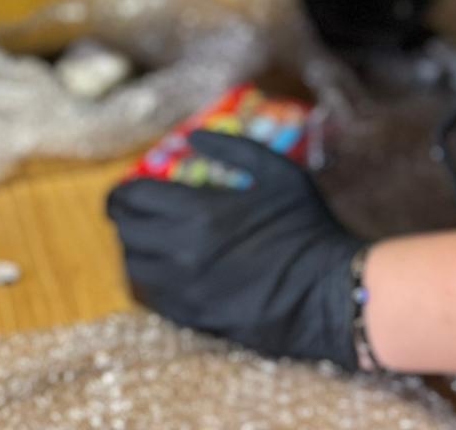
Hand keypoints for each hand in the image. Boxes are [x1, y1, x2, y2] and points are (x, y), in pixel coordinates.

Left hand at [105, 130, 364, 369]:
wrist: (333, 294)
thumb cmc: (307, 227)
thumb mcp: (277, 172)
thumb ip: (232, 149)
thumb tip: (193, 136)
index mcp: (198, 212)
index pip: (132, 198)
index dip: (122, 191)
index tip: (126, 188)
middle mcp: (181, 252)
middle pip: (126, 232)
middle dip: (124, 217)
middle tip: (133, 211)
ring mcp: (185, 290)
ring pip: (132, 268)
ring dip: (133, 249)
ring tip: (146, 239)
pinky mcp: (196, 318)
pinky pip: (152, 299)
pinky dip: (148, 280)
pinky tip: (161, 270)